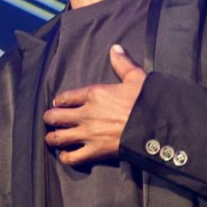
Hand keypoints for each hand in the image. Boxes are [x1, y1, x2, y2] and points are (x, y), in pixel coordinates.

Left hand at [44, 44, 146, 165]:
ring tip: (51, 138)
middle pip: (56, 117)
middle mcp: (85, 114)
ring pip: (58, 137)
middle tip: (50, 120)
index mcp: (93, 94)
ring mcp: (88, 134)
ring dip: (52, 138)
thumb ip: (122, 63)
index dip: (59, 101)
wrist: (156, 125)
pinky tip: (66, 156)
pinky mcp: (94, 151)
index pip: (65, 97)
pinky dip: (66, 157)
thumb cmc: (146, 101)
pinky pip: (72, 158)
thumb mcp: (136, 77)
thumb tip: (115, 48)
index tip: (58, 104)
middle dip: (50, 119)